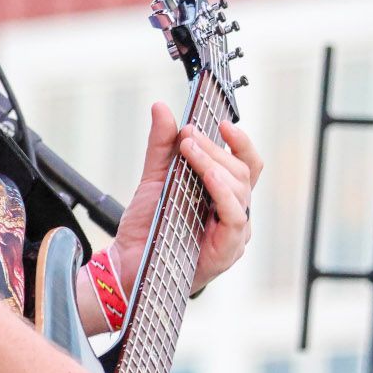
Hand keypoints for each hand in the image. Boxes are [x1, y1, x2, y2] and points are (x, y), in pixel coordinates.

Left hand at [114, 103, 262, 297]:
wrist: (127, 264)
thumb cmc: (148, 228)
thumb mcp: (155, 178)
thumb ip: (162, 145)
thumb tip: (161, 107)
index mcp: (224, 196)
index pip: (246, 163)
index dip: (239, 141)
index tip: (221, 122)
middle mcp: (235, 213)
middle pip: (242, 170)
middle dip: (214, 148)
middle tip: (187, 136)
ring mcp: (235, 233)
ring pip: (240, 187)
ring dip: (214, 162)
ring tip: (190, 149)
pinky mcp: (228, 250)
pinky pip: (235, 214)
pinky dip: (223, 190)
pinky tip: (208, 175)